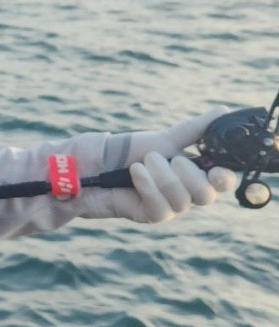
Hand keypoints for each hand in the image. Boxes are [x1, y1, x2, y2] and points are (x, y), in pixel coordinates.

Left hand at [109, 108, 237, 222]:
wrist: (101, 163)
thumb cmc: (134, 152)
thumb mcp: (166, 138)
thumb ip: (196, 129)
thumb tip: (223, 111)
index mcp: (198, 174)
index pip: (224, 182)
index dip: (224, 178)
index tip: (215, 170)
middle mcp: (189, 193)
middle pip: (207, 195)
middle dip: (186, 174)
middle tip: (162, 157)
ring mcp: (172, 207)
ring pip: (182, 200)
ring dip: (161, 175)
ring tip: (143, 161)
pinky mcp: (153, 215)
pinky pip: (160, 207)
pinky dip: (147, 185)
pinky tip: (135, 172)